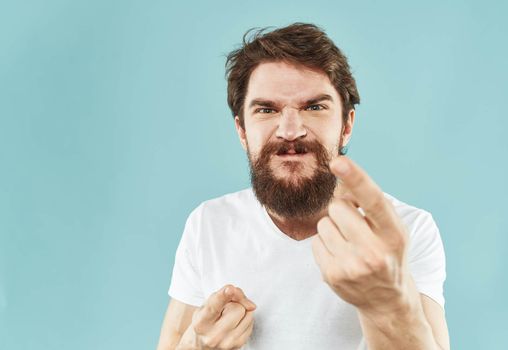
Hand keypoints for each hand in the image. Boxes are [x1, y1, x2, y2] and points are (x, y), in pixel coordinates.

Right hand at [180, 284, 255, 349]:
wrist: (202, 343)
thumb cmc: (206, 319)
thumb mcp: (208, 304)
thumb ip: (224, 294)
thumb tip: (250, 304)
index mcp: (201, 323)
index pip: (214, 306)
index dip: (223, 296)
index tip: (229, 289)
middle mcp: (213, 336)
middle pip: (237, 308)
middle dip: (234, 304)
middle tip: (224, 309)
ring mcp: (226, 343)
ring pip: (248, 314)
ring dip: (242, 311)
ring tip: (229, 317)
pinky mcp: (238, 346)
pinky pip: (252, 323)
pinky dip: (245, 320)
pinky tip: (234, 324)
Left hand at [312, 156, 417, 315]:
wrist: (387, 299)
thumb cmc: (387, 253)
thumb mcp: (390, 228)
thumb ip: (370, 203)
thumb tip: (342, 173)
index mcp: (394, 234)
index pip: (373, 200)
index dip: (356, 178)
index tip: (338, 162)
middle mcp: (374, 252)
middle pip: (338, 207)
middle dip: (342, 210)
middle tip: (354, 226)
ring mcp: (352, 266)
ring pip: (324, 223)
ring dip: (332, 228)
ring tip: (348, 243)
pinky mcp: (332, 276)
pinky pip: (315, 242)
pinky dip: (325, 245)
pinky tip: (340, 256)